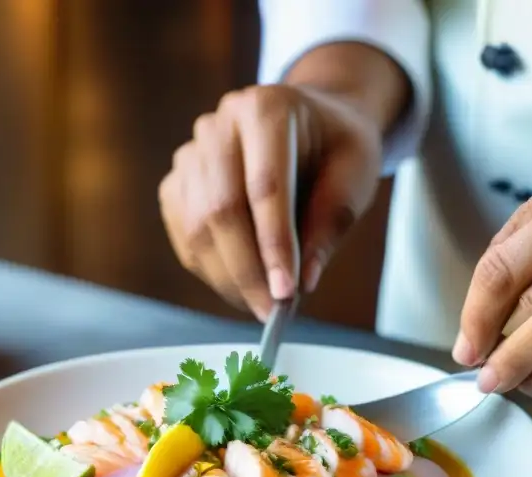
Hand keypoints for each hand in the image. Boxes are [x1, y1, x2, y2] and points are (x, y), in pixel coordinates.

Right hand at [158, 84, 382, 319]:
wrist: (311, 123)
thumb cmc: (336, 148)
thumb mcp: (354, 176)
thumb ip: (330, 224)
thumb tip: (301, 282)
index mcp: (265, 109)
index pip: (265, 186)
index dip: (274, 244)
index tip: (286, 292)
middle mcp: (218, 125)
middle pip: (221, 209)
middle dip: (247, 271)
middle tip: (273, 312)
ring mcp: (191, 153)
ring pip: (197, 228)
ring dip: (228, 277)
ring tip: (261, 303)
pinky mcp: (176, 182)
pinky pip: (185, 236)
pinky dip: (210, 269)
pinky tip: (240, 284)